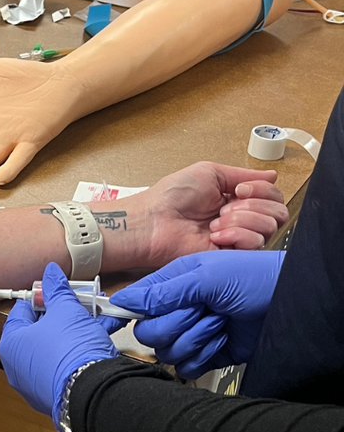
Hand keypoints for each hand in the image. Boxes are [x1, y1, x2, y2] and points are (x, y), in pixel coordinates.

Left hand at [0, 263, 117, 430]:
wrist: (91, 392)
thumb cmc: (69, 352)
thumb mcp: (65, 310)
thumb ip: (57, 291)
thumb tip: (51, 274)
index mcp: (11, 344)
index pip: (21, 311)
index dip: (40, 297)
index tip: (54, 289)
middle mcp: (19, 366)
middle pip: (41, 330)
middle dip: (64, 314)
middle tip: (80, 303)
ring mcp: (37, 382)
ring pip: (57, 348)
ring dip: (78, 330)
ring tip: (99, 315)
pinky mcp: (57, 393)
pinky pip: (67, 364)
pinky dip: (82, 350)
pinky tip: (103, 335)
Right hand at [110, 251, 284, 378]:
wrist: (296, 305)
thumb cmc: (259, 278)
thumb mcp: (209, 274)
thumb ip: (166, 289)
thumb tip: (128, 300)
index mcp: (175, 284)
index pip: (135, 302)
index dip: (124, 313)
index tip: (113, 322)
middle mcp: (181, 309)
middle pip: (148, 332)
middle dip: (175, 325)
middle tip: (201, 312)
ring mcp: (194, 333)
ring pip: (167, 352)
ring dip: (196, 339)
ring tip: (220, 323)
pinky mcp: (208, 354)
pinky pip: (187, 367)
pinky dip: (205, 356)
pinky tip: (222, 341)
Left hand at [115, 162, 288, 269]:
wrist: (152, 221)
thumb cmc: (171, 196)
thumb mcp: (210, 173)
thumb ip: (243, 174)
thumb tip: (272, 174)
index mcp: (236, 199)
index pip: (273, 196)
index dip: (263, 190)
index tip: (238, 189)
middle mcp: (240, 220)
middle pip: (278, 213)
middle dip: (254, 205)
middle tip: (225, 208)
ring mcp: (235, 239)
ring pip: (269, 227)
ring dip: (243, 220)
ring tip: (215, 222)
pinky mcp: (230, 258)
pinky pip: (255, 245)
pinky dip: (238, 235)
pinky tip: (215, 236)